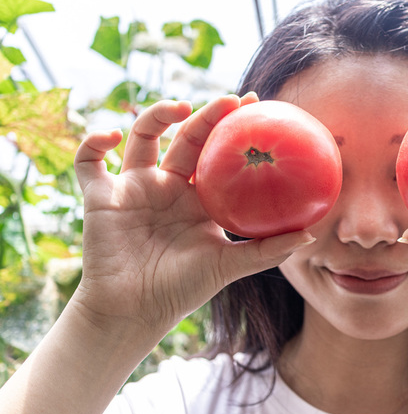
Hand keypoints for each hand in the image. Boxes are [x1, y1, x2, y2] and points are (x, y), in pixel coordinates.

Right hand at [72, 93, 314, 338]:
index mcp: (199, 198)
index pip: (218, 153)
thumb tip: (311, 234)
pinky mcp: (100, 197)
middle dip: (208, 115)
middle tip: (232, 101)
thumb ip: (267, 250)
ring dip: (156, 116)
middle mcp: (168, 186)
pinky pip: (89, 163)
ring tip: (179, 107)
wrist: (135, 312)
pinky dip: (92, 144)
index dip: (234, 128)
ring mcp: (134, 188)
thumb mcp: (228, 265)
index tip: (257, 104)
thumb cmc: (182, 290)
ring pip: (143, 138)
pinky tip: (110, 135)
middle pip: (188, 139)